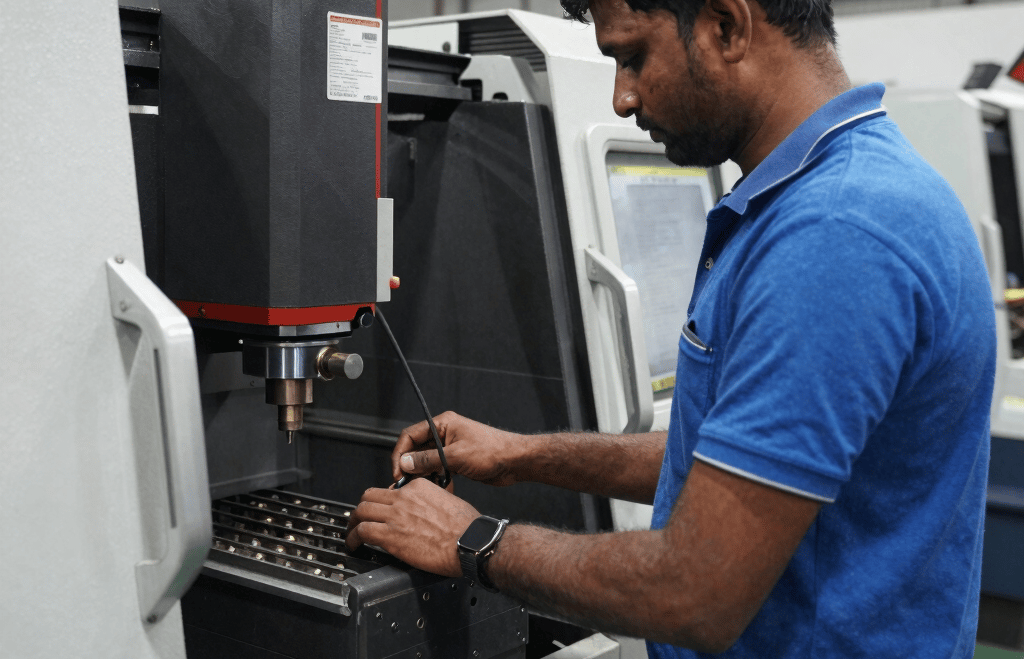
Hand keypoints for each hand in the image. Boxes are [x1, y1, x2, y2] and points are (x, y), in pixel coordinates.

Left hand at [345, 478, 479, 576]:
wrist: (471, 542)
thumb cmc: (467, 527)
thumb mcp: (449, 501)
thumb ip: (430, 502)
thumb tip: (423, 512)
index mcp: (419, 487)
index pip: (390, 489)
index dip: (382, 502)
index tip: (382, 511)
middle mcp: (404, 497)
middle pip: (369, 496)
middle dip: (362, 509)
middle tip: (360, 519)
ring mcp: (395, 515)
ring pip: (361, 512)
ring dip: (353, 523)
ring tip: (352, 533)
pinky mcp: (390, 535)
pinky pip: (362, 532)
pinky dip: (353, 539)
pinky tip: (354, 545)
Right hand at [393, 411, 524, 486]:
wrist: (515, 461)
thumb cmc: (491, 451)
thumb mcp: (455, 456)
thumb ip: (428, 460)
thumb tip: (405, 463)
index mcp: (442, 424)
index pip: (410, 435)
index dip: (400, 453)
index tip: (398, 472)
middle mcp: (444, 433)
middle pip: (416, 449)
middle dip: (410, 467)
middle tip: (405, 484)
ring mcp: (450, 447)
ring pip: (426, 461)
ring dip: (423, 475)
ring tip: (423, 488)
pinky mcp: (456, 460)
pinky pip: (437, 469)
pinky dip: (435, 479)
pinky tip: (440, 488)